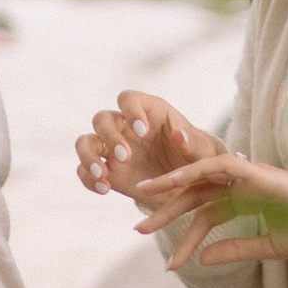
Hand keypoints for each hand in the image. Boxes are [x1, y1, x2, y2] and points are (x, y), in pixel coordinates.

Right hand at [75, 92, 208, 199]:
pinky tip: (104, 189)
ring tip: (103, 175)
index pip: (128, 98)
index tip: (143, 131)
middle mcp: (125, 126)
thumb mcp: (202, 151)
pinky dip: (88, 178)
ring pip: (85, 142)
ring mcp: (112, 148)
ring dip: (89, 156)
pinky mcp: (108, 171)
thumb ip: (192, 142)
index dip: (131, 111)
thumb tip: (179, 134)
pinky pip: (85, 170)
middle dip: (110, 136)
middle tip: (125, 156)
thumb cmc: (196, 157)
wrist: (188, 183)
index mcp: (147, 111)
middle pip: (102, 119)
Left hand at [136, 151, 287, 273]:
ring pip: (200, 177)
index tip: (170, 266)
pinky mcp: (254, 170)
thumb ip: (236, 250)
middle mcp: (242, 186)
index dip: (188, 240)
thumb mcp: (270, 248)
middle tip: (138, 229)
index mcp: (247, 202)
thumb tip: (202, 261)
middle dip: (166, 211)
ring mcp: (248, 176)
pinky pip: (217, 165)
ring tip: (144, 199)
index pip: (207, 218)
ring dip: (171, 186)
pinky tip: (172, 182)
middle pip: (196, 196)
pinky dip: (194, 170)